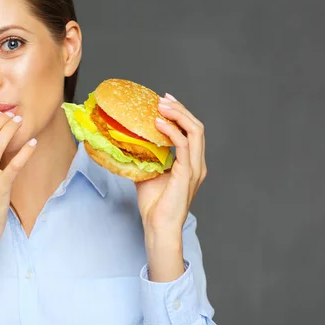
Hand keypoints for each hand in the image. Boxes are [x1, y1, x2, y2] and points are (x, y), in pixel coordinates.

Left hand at [135, 93, 207, 234]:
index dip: (180, 114)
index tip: (164, 102)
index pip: (192, 131)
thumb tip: (128, 142)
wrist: (158, 226)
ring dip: (178, 114)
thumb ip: (144, 157)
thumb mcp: (147, 173)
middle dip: (180, 109)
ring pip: (195, 131)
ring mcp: (194, 168)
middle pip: (196, 127)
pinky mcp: (187, 173)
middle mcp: (197, 163)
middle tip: (162, 98)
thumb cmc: (154, 205)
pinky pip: (183, 145)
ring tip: (160, 105)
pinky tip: (158, 122)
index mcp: (191, 163)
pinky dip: (171, 130)